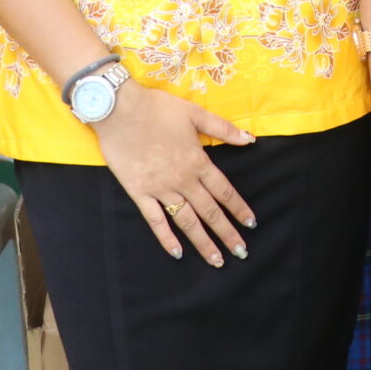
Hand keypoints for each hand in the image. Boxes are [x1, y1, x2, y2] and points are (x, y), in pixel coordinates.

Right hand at [91, 84, 258, 265]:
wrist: (119, 110)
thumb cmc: (158, 108)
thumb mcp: (195, 113)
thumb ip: (223, 129)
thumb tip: (250, 139)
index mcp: (198, 161)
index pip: (224, 191)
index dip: (239, 208)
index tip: (251, 224)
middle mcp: (183, 180)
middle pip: (210, 212)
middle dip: (227, 233)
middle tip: (241, 252)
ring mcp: (161, 189)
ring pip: (187, 221)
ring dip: (203, 242)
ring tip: (216, 260)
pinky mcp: (139, 193)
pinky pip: (155, 220)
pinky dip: (166, 238)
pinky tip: (176, 253)